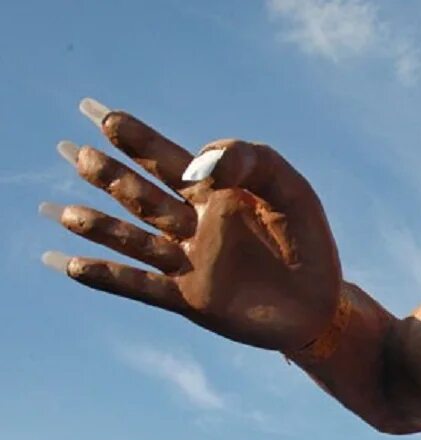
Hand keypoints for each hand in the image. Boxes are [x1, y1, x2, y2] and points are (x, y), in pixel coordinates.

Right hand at [41, 98, 341, 351]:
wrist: (321, 300)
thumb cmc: (307, 240)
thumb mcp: (290, 188)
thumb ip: (251, 161)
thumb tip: (199, 166)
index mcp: (213, 192)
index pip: (167, 158)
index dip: (136, 137)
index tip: (107, 119)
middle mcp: (192, 224)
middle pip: (141, 194)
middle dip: (108, 175)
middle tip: (75, 152)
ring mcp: (188, 261)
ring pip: (134, 238)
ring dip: (98, 225)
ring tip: (58, 211)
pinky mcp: (191, 298)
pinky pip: (141, 286)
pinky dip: (107, 276)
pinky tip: (71, 265)